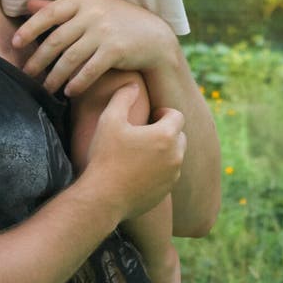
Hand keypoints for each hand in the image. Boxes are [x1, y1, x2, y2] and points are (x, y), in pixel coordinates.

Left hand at [13, 0, 176, 95]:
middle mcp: (93, 12)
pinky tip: (68, 91)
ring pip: (69, 58)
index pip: (49, 13)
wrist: (154, 36)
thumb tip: (28, 5)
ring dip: (55, 76)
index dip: (29, 29)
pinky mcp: (115, 50)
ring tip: (46, 87)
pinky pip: (88, 71)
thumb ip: (61, 8)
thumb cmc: (117, 21)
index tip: (14, 43)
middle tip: (27, 73)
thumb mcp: (91, 7)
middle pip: (56, 39)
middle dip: (38, 59)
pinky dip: (76, 83)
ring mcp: (104, 31)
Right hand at [85, 83, 185, 221]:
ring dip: (163, 151)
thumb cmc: (105, 156)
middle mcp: (176, 156)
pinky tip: (138, 169)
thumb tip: (133, 84)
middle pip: (179, 136)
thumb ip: (123, 97)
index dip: (163, 113)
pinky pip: (168, 174)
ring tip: (141, 151)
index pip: (176, 115)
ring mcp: (172, 176)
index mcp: (166, 136)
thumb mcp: (110, 119)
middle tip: (145, 133)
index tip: (150, 116)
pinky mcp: (165, 192)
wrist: (102, 198)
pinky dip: (159, 169)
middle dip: (165, 131)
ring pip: (175, 156)